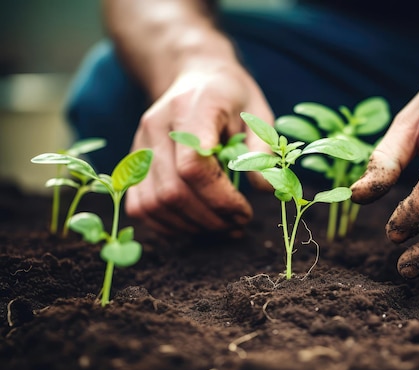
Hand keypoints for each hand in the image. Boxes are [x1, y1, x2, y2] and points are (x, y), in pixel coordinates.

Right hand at [125, 62, 272, 235]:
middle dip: (210, 218)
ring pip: (154, 204)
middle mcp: (157, 127)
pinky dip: (167, 224)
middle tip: (238, 224)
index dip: (220, 198)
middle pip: (173, 191)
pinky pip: (139, 206)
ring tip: (221, 226)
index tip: (244, 210)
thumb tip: (266, 189)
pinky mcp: (133, 162)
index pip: (193, 165)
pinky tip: (195, 223)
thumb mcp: (257, 114)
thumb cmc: (231, 97)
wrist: (195, 76)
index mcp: (191, 109)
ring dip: (190, 226)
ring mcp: (139, 145)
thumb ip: (262, 152)